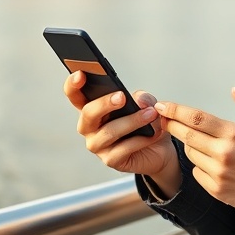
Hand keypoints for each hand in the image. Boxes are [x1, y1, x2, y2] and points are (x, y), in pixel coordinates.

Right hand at [63, 71, 180, 194]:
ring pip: (108, 132)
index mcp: (92, 107)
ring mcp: (98, 145)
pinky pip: (122, 149)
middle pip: (88, 113)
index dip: (73, 84)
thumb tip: (138, 101)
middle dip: (104, 103)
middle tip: (122, 97)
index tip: (80, 74)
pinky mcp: (110, 160)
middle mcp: (89, 127)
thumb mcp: (148, 103)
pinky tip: (152, 134)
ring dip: (131, 121)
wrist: (161, 147)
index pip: (75, 95)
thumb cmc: (147, 121)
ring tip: (150, 114)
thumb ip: (143, 98)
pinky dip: (140, 140)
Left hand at [154, 87, 234, 222]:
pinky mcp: (219, 191)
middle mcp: (224, 154)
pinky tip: (212, 162)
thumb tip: (234, 90)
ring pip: (191, 154)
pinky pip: (197, 173)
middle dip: (171, 125)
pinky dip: (200, 165)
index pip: (196, 118)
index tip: (162, 105)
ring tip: (202, 141)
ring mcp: (219, 175)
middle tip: (163, 118)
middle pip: (186, 135)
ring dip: (190, 145)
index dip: (175, 110)